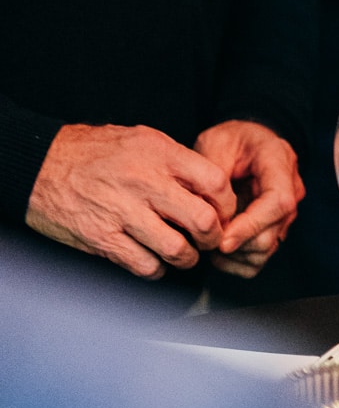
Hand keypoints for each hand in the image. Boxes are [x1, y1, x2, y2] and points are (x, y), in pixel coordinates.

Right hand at [27, 124, 236, 279]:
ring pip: (177, 249)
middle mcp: (145, 183)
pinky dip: (157, 269)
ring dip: (188, 258)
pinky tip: (155, 260)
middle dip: (213, 237)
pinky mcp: (104, 239)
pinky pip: (146, 265)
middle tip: (210, 239)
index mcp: (159, 154)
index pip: (215, 182)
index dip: (227, 204)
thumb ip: (175, 159)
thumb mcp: (140, 138)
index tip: (224, 212)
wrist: (43, 166)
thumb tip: (209, 184)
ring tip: (185, 254)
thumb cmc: (94, 151)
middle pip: (202, 220)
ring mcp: (123, 213)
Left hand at [198, 120, 303, 277]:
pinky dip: (238, 261)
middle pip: (272, 233)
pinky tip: (219, 250)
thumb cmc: (231, 140)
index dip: (251, 225)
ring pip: (266, 250)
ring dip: (235, 255)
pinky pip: (260, 257)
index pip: (278, 202)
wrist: (246, 142)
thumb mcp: (215, 143)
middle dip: (236, 244)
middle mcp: (291, 189)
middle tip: (205, 240)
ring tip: (209, 243)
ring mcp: (285, 212)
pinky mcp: (275, 227)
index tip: (222, 240)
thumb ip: (214, 178)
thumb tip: (213, 216)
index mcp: (279, 161)